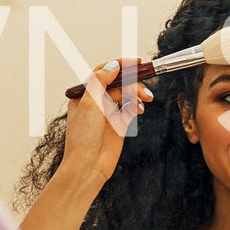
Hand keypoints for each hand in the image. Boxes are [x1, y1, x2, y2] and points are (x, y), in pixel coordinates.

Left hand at [61, 59, 151, 185]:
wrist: (87, 166)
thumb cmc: (82, 137)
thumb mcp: (89, 104)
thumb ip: (101, 82)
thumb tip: (113, 66)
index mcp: (85, 93)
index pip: (104, 72)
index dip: (120, 64)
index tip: (137, 62)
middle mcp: (97, 101)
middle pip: (119, 83)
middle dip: (133, 82)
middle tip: (145, 85)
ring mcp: (108, 112)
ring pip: (127, 95)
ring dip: (137, 93)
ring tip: (146, 99)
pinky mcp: (119, 125)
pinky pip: (131, 109)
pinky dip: (137, 106)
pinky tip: (139, 109)